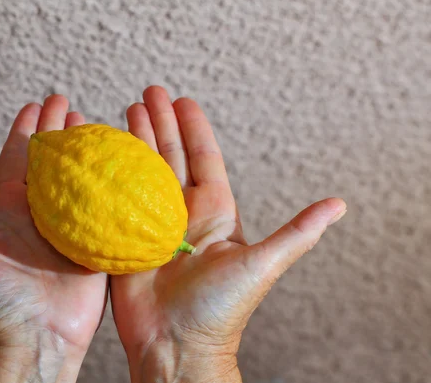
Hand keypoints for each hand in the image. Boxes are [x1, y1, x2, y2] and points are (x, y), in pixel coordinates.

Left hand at [0, 96, 107, 382]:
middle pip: (52, 162)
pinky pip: (108, 210)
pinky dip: (116, 187)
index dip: (26, 129)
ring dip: (89, 153)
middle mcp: (40, 214)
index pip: (18, 158)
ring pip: (82, 181)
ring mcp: (69, 229)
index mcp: (9, 210)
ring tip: (97, 126)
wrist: (32, 345)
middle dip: (59, 131)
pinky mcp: (95, 246)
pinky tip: (126, 168)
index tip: (34, 103)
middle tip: (68, 103)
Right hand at [110, 86, 346, 382]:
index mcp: (214, 211)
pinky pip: (113, 199)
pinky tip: (101, 154)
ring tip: (125, 110)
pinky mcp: (123, 238)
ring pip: (141, 172)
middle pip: (169, 156)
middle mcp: (181, 212)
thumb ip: (297, 232)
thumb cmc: (221, 311)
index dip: (193, 127)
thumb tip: (339, 205)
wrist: (177, 346)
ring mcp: (150, 224)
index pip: (202, 158)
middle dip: (159, 123)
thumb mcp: (262, 265)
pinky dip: (107, 175)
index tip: (182, 99)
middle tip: (148, 92)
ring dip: (134, 141)